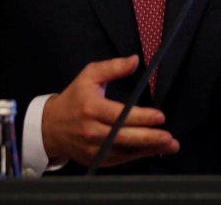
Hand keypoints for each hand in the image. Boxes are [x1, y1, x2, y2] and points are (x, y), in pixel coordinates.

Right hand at [41, 56, 178, 167]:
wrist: (50, 127)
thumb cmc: (74, 97)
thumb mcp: (89, 75)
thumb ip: (113, 67)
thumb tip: (135, 60)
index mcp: (91, 108)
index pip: (119, 115)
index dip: (140, 117)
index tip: (160, 116)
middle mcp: (92, 131)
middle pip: (123, 137)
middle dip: (149, 138)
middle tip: (169, 137)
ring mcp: (93, 148)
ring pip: (124, 151)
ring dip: (148, 150)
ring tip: (170, 146)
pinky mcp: (95, 159)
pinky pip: (119, 159)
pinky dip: (137, 156)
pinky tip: (153, 151)